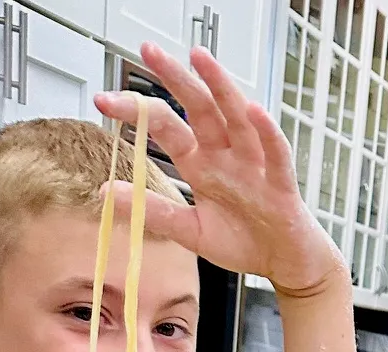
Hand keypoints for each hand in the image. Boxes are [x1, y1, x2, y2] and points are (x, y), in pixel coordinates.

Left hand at [96, 44, 341, 297]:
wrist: (284, 264)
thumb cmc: (243, 242)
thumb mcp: (192, 232)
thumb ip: (155, 211)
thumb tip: (109, 193)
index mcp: (200, 163)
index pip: (164, 127)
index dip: (135, 111)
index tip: (103, 100)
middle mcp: (225, 154)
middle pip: (199, 108)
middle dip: (175, 78)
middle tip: (149, 51)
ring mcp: (254, 164)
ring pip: (236, 118)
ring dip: (221, 86)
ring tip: (201, 58)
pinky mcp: (281, 183)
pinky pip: (274, 152)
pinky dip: (266, 132)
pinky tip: (254, 110)